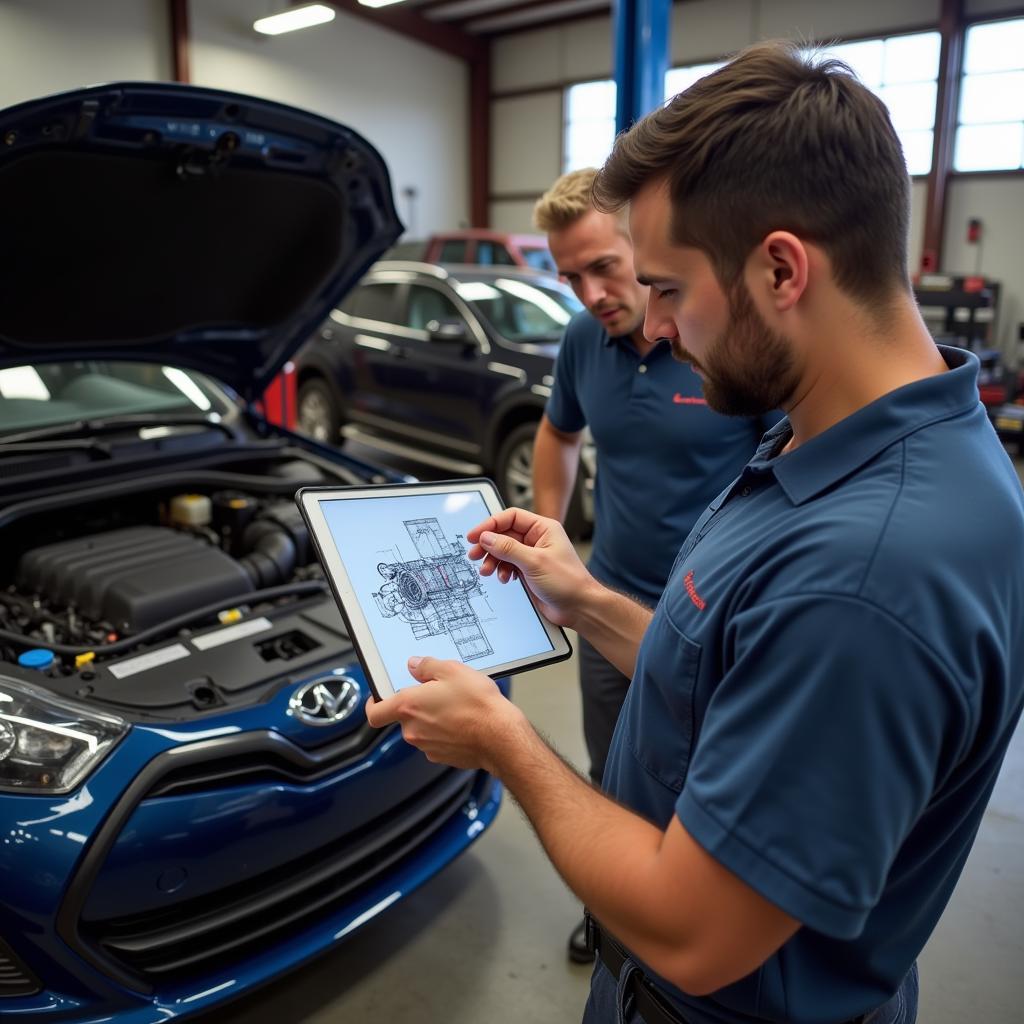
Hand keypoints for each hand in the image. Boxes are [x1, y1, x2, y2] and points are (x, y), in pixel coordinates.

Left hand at [364, 655, 521, 770]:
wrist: (500, 737)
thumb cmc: (478, 706)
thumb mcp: (453, 671)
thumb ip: (428, 666)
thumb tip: (415, 665)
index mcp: (409, 706)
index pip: (374, 712)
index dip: (374, 704)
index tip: (380, 697)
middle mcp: (413, 730)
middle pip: (403, 718)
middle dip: (417, 706)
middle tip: (437, 693)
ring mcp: (427, 746)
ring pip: (421, 729)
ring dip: (432, 719)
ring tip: (456, 707)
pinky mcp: (442, 756)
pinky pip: (436, 741)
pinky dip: (445, 733)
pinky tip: (462, 722)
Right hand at [465, 507, 592, 626]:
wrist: (579, 607)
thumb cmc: (569, 582)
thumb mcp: (534, 562)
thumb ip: (508, 548)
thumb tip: (487, 537)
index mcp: (543, 528)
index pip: (511, 517)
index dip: (491, 524)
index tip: (475, 535)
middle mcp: (537, 539)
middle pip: (504, 534)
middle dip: (488, 545)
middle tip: (474, 555)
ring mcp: (532, 555)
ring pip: (503, 551)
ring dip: (493, 560)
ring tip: (487, 571)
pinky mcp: (529, 570)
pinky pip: (508, 565)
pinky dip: (502, 570)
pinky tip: (505, 579)